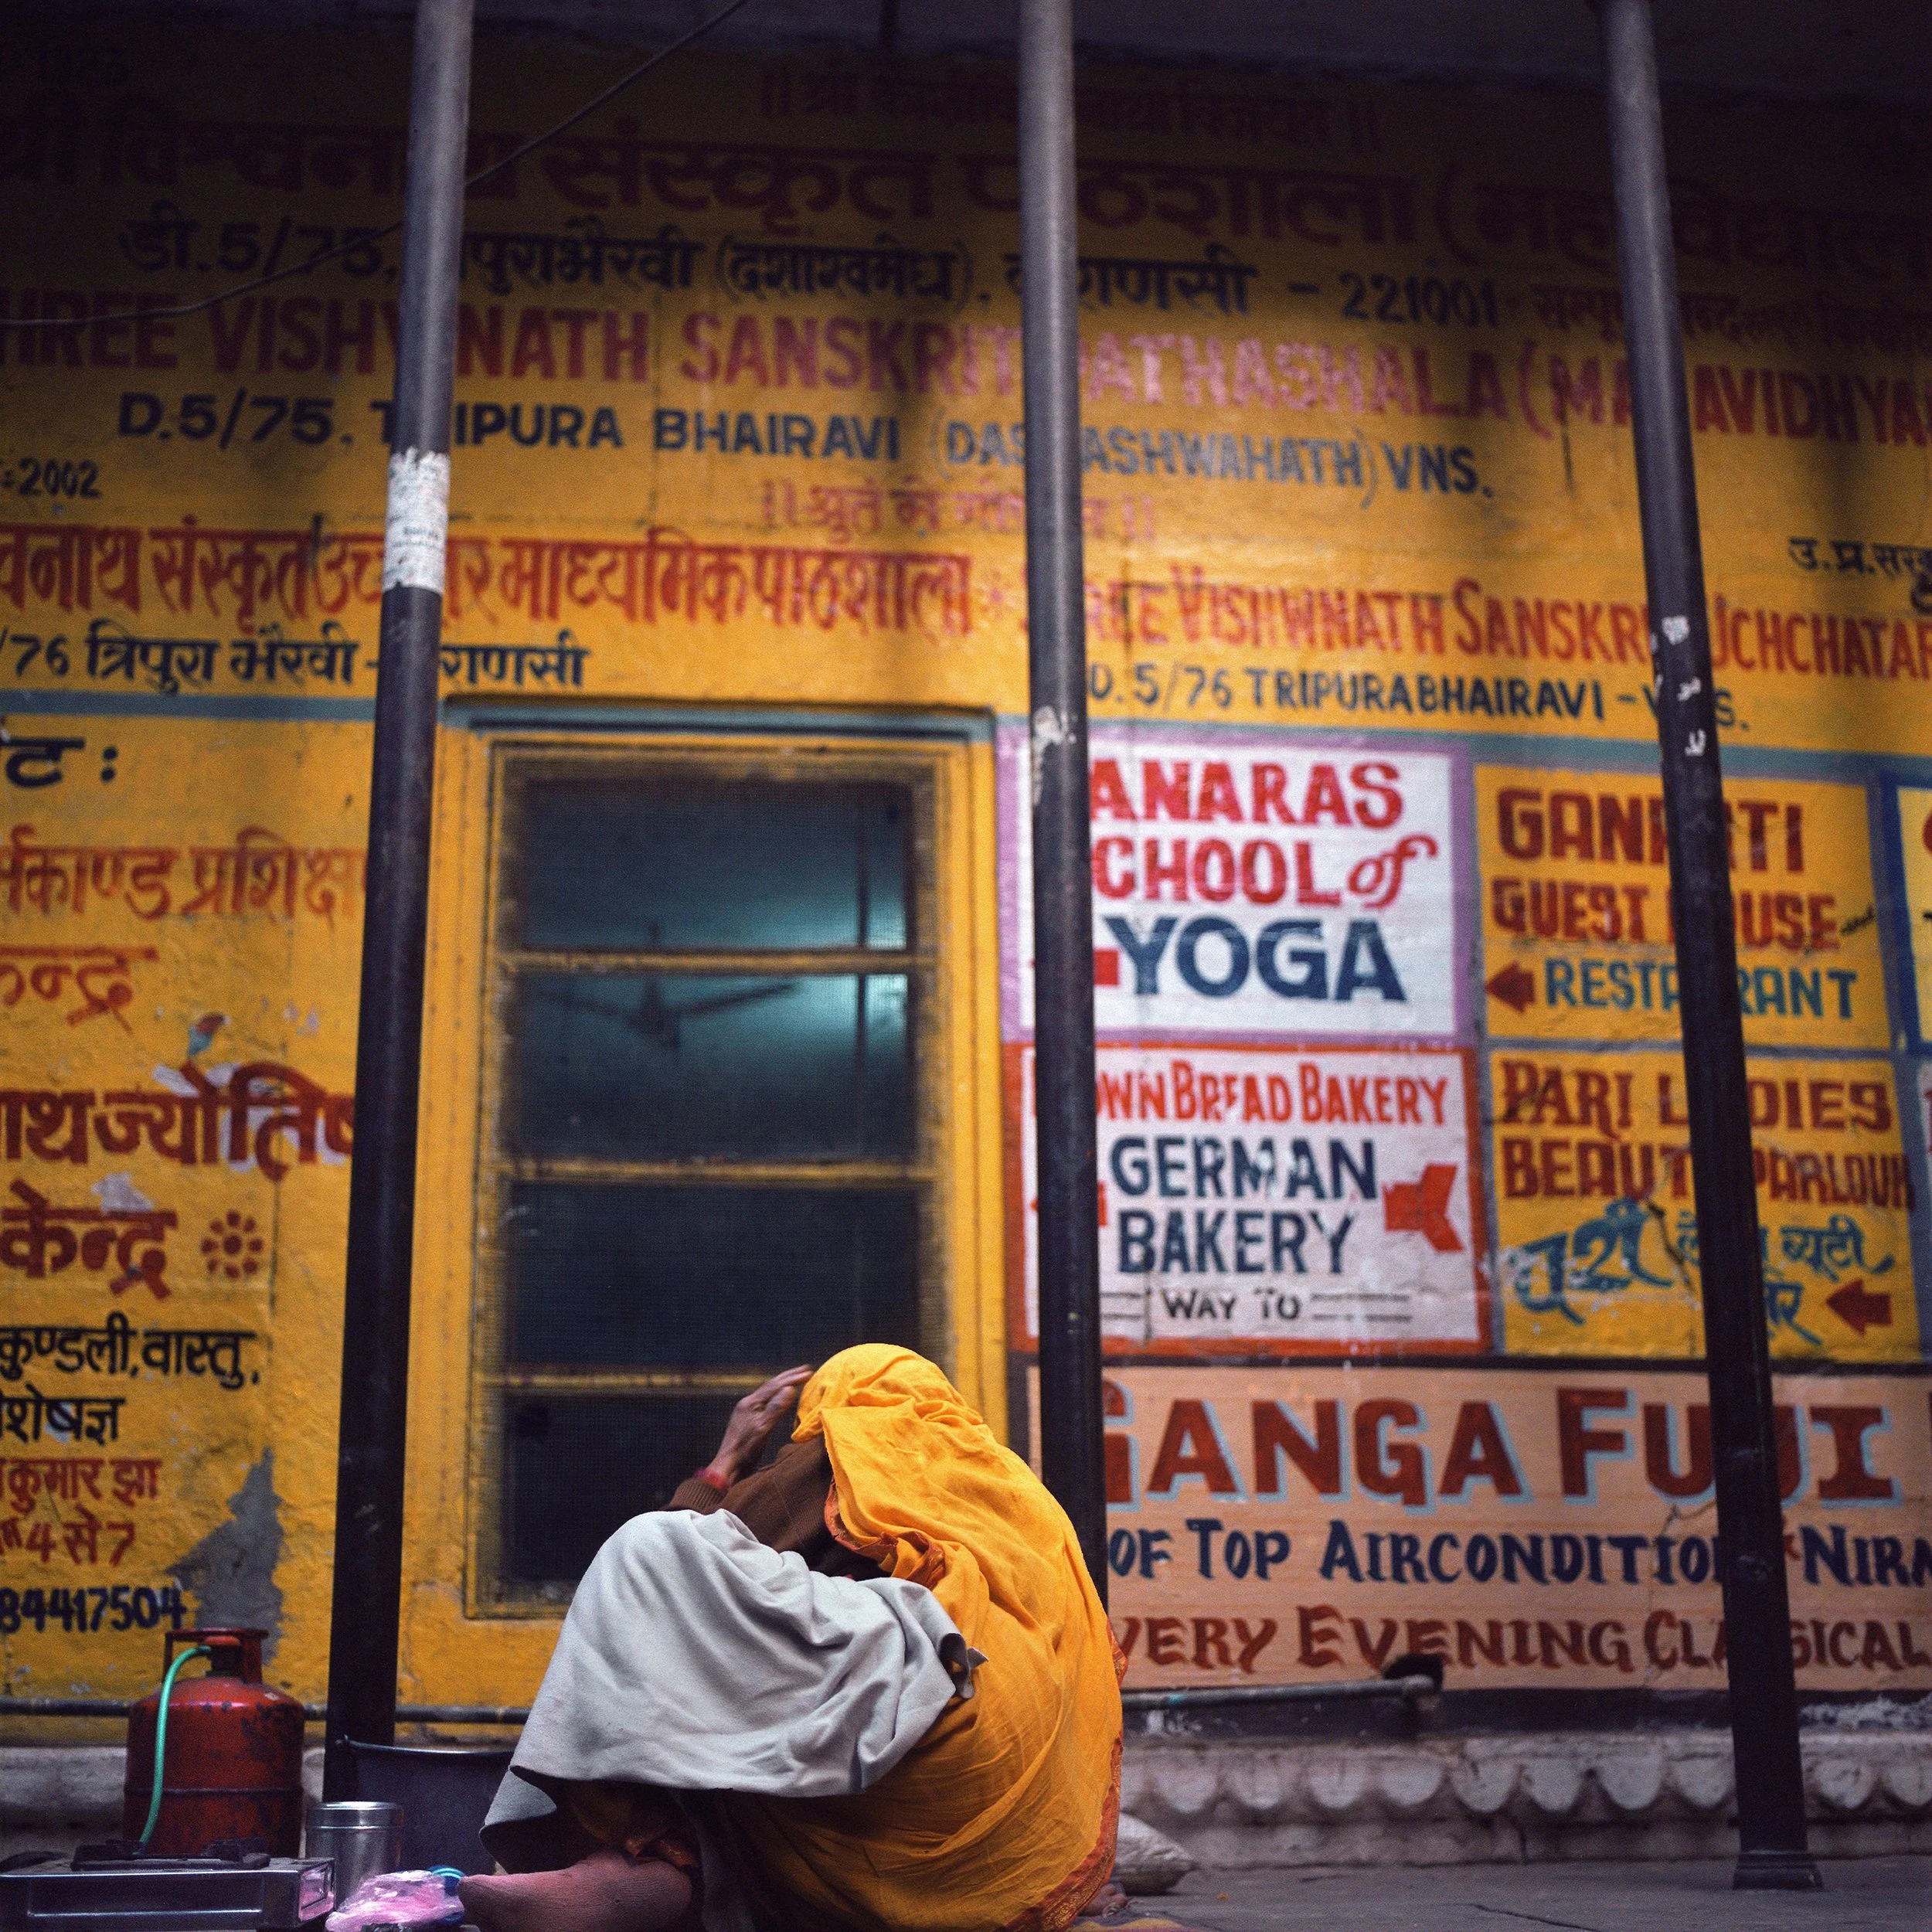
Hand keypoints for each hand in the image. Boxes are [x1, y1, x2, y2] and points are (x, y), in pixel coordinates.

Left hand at [709, 1364, 812, 1485]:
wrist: (729, 1465)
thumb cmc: (745, 1449)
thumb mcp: (763, 1428)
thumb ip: (776, 1408)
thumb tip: (790, 1388)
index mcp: (751, 1403)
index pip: (775, 1386)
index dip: (793, 1378)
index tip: (809, 1372)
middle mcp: (748, 1403)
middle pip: (770, 1385)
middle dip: (788, 1376)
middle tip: (805, 1369)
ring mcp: (748, 1411)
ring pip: (768, 1392)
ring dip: (783, 1384)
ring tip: (795, 1379)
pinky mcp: (749, 1420)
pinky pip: (766, 1401)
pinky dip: (777, 1395)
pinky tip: (781, 1398)